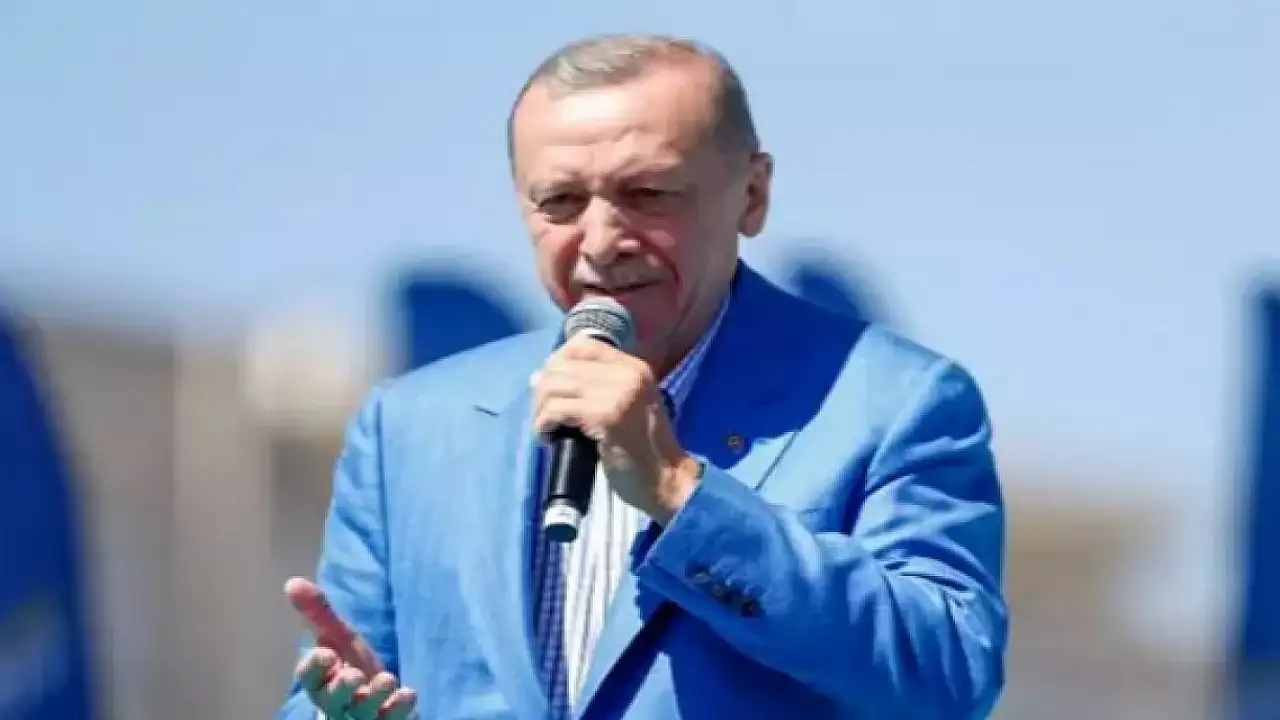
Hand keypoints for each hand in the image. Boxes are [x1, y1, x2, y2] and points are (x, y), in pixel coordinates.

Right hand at [285, 577, 417, 718]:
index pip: (310, 676)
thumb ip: (318, 614)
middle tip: (354, 676)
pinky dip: (399, 709)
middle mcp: (336, 702)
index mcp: (320, 680)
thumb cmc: (350, 665)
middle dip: (343, 688)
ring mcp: (361, 715)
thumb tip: (292, 581)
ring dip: (375, 697)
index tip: (328, 653)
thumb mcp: (338, 637)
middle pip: (334, 699)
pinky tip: (409, 695)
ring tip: (388, 680)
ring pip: (363, 711)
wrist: (376, 699)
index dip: (316, 666)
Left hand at [530, 335, 701, 522]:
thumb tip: (538, 377)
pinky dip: (544, 423)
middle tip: (542, 415)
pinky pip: (557, 409)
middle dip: (542, 390)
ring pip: (554, 385)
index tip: (549, 388)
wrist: (667, 480)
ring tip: (545, 428)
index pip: (583, 345)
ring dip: (540, 408)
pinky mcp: (606, 415)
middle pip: (562, 365)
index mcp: (634, 367)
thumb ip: (594, 388)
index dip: (557, 362)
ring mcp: (618, 392)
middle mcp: (627, 373)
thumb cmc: (644, 450)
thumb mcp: (626, 406)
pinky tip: (547, 437)